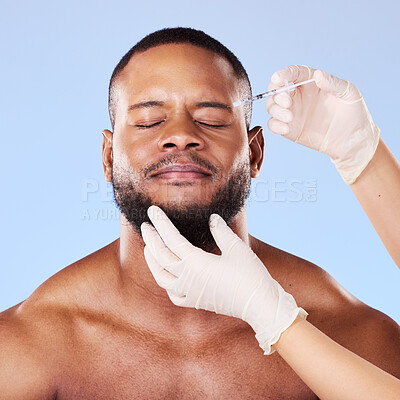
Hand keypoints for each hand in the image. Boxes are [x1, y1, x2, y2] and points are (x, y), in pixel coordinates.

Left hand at [140, 205, 306, 354]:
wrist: (260, 305)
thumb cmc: (250, 276)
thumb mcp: (236, 248)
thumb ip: (221, 231)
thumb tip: (212, 218)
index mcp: (195, 263)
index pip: (171, 239)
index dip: (160, 223)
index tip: (152, 211)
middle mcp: (187, 279)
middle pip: (161, 256)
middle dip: (151, 239)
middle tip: (145, 226)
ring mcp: (189, 293)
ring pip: (161, 277)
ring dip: (152, 261)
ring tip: (147, 249)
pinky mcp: (196, 302)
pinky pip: (173, 294)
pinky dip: (166, 283)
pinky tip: (166, 276)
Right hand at [265, 65, 379, 183]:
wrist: (353, 141)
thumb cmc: (353, 114)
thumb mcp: (348, 93)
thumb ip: (333, 83)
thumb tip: (317, 75)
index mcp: (310, 82)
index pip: (293, 73)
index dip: (283, 74)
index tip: (278, 79)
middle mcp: (298, 96)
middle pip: (277, 90)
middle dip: (277, 94)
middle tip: (287, 103)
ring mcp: (292, 112)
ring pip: (271, 106)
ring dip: (275, 110)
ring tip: (289, 118)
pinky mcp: (289, 129)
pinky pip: (273, 124)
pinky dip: (275, 125)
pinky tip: (286, 128)